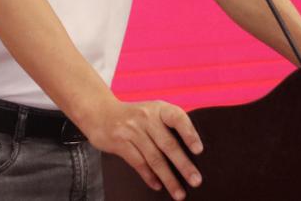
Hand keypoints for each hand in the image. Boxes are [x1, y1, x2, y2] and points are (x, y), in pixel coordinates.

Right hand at [82, 98, 202, 199]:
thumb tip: (191, 153)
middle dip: (183, 165)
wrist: (101, 113)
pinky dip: (149, 176)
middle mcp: (146, 117)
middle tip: (196, 180)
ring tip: (179, 193)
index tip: (199, 151)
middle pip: (168, 144)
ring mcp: (132, 130)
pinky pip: (138, 163)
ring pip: (154, 158)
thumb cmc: (135, 116)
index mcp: (159, 108)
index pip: (177, 118)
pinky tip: (158, 186)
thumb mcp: (152, 112)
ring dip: (168, 178)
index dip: (189, 133)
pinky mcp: (120, 143)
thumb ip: (168, 126)